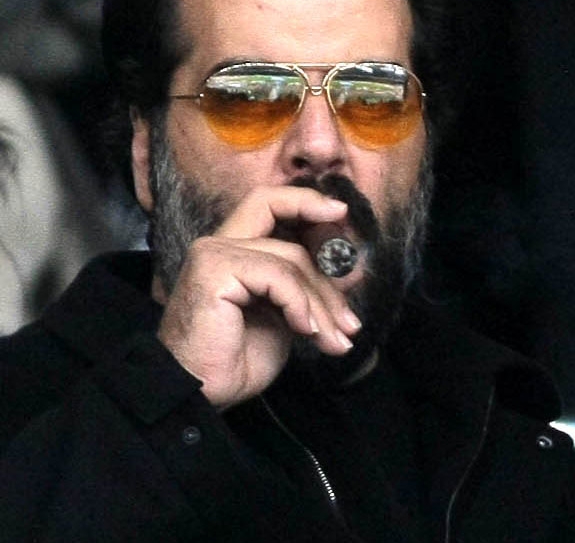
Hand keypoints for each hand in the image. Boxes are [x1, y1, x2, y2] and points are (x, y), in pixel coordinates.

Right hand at [156, 186, 361, 408]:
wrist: (200, 394)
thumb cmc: (237, 359)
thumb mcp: (286, 316)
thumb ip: (309, 288)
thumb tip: (352, 269)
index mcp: (234, 248)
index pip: (269, 202)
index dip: (305, 201)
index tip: (340, 214)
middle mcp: (220, 243)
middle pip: (280, 213)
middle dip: (325, 254)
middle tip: (352, 301)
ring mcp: (214, 253)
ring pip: (290, 256)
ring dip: (321, 301)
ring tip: (336, 339)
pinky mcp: (215, 270)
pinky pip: (277, 276)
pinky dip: (301, 304)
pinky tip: (307, 331)